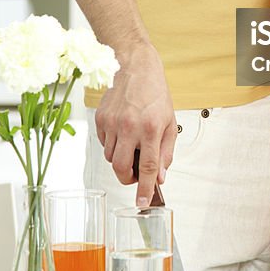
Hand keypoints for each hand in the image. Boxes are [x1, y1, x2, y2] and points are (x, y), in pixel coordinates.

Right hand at [95, 43, 177, 207]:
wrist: (136, 68)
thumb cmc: (155, 94)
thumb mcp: (169, 122)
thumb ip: (166, 152)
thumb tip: (160, 177)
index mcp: (151, 128)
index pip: (147, 167)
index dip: (145, 188)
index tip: (142, 202)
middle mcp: (129, 126)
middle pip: (121, 168)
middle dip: (127, 179)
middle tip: (135, 175)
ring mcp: (112, 123)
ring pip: (110, 158)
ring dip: (120, 159)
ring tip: (132, 143)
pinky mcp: (100, 119)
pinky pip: (103, 144)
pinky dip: (112, 145)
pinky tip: (122, 132)